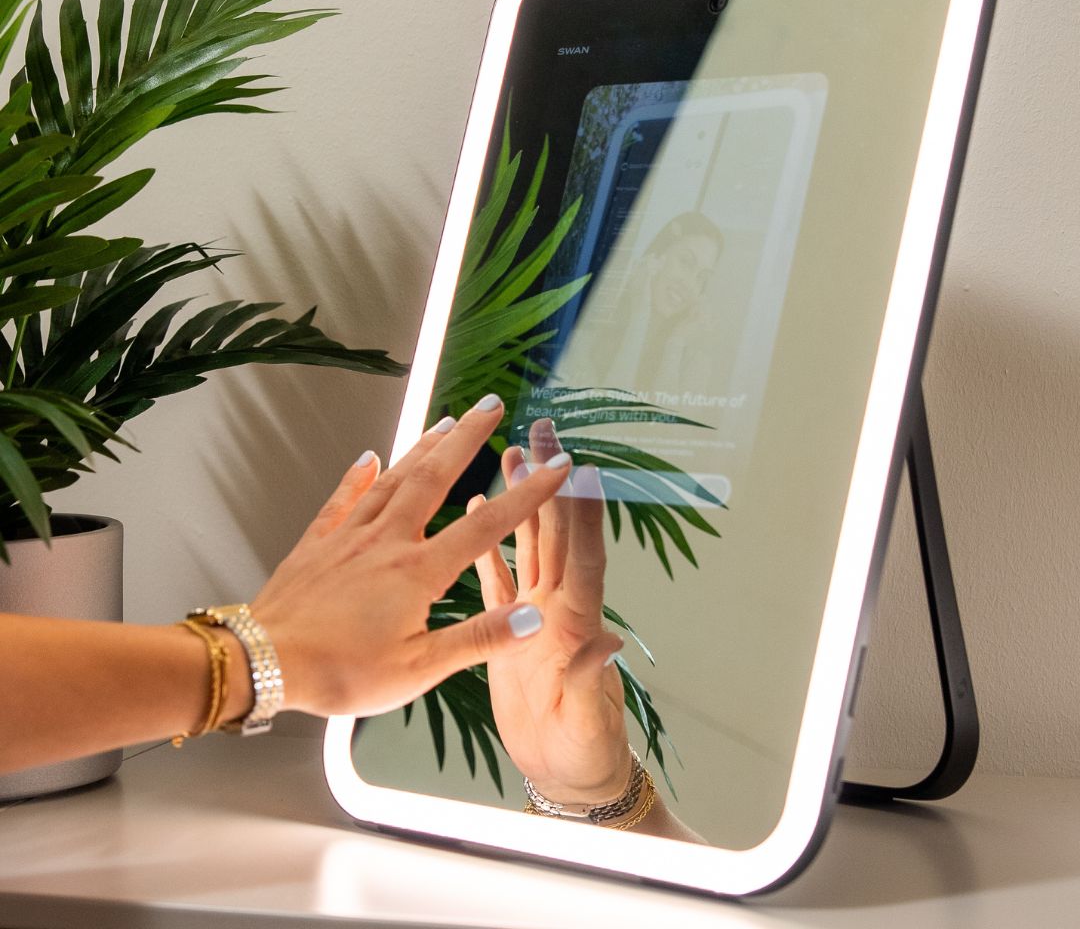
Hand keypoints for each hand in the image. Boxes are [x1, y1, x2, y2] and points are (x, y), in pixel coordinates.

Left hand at [250, 396, 569, 718]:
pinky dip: (358, 476)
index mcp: (418, 572)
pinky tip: (369, 457)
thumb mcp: (419, 669)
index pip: (487, 525)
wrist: (263, 661)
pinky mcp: (318, 543)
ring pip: (393, 479)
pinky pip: (342, 499)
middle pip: (435, 477)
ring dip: (423, 447)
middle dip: (468, 438)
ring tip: (446, 420)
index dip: (527, 494)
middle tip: (491, 404)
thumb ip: (478, 639)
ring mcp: (350, 536)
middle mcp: (387, 541)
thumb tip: (532, 618)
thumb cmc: (340, 672)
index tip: (556, 468)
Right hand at [470, 419, 631, 805]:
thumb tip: (607, 641)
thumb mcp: (589, 719)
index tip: (583, 468)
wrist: (566, 770)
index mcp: (579, 622)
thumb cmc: (584, 748)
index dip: (585, 513)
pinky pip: (498, 575)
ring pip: (527, 542)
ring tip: (510, 455)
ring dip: (520, 498)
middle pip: (556, 531)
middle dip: (550, 480)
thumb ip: (591, 679)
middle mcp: (559, 606)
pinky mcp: (510, 626)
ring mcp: (535, 612)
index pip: (585, 556)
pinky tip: (477, 512)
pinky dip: (488, 544)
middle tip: (543, 432)